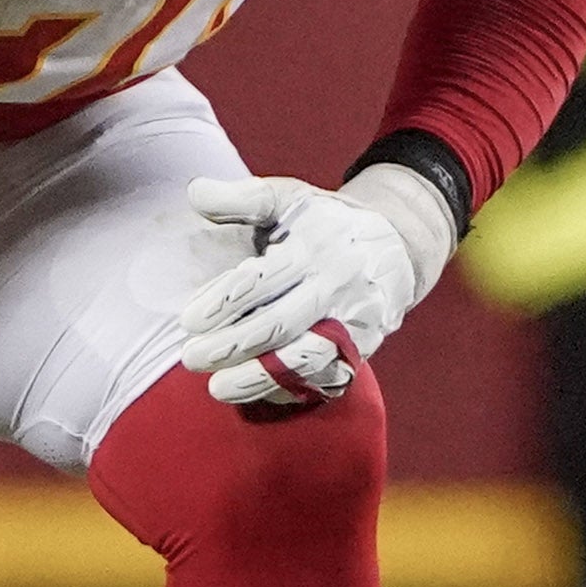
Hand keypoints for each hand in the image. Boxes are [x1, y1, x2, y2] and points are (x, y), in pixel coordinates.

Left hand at [178, 167, 455, 406]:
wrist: (397, 247)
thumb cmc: (326, 222)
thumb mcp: (289, 198)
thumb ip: (242, 198)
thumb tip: (194, 192)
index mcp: (315, 246)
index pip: (265, 278)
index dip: (225, 301)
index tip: (187, 320)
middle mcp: (336, 286)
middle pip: (280, 324)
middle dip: (232, 345)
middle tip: (190, 358)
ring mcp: (353, 323)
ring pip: (306, 359)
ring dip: (260, 378)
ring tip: (217, 389)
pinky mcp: (362, 350)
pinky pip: (327, 379)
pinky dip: (292, 390)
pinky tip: (256, 394)